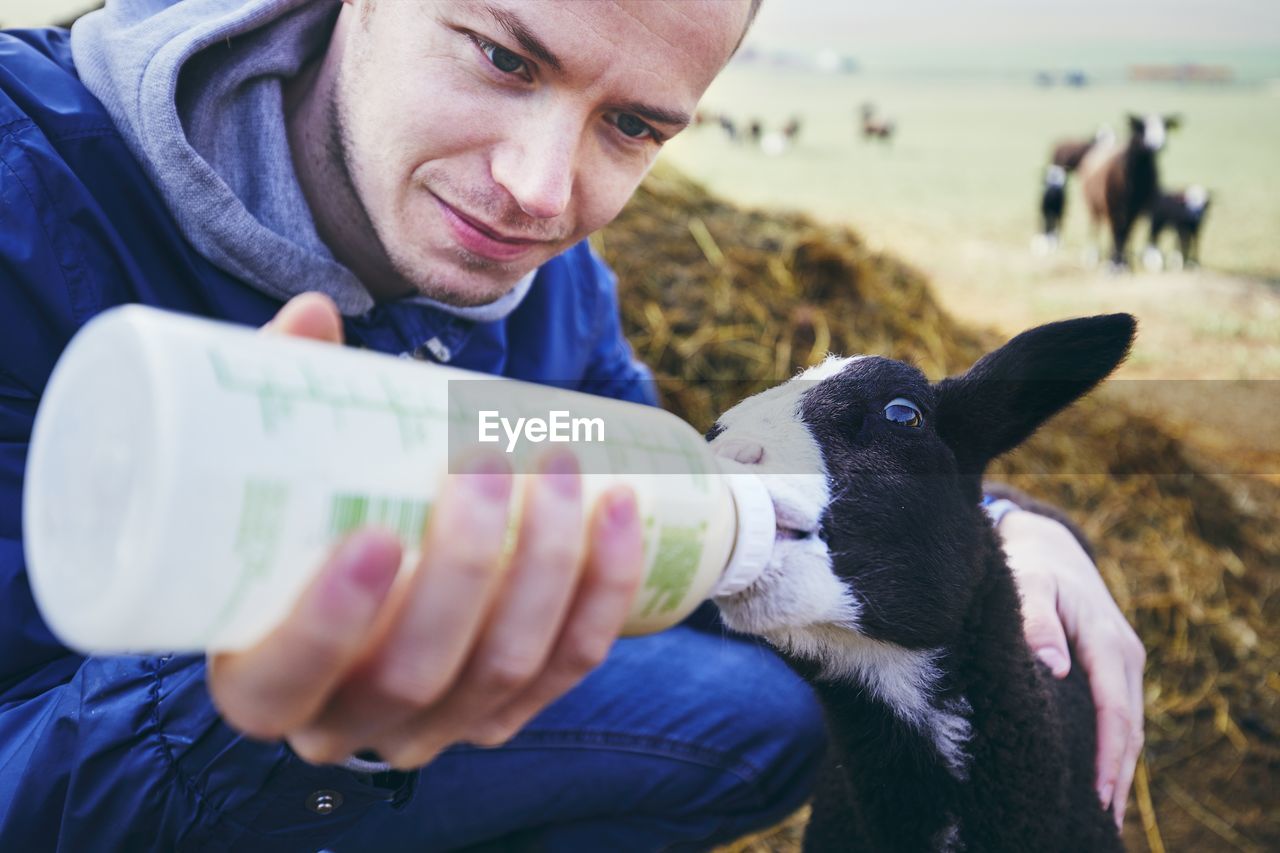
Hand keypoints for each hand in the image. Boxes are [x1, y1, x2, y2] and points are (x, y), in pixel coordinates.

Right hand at [208, 293, 646, 767]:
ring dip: (547, 566)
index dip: (329, 627)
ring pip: (503, 670)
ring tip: (562, 464)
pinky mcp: (505, 711)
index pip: (285, 681)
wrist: (366, 578)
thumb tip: (315, 314)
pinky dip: (602, 589)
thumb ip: (285, 393)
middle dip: (467, 567)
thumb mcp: (281, 467)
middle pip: (415, 673)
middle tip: (490, 462)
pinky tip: (620, 514)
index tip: (374, 535)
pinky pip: (566, 666)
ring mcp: (435, 728)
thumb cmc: (311, 518)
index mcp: (261, 680)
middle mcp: (344, 724)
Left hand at [998, 508, 1144, 828]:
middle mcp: (1124, 653)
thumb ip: (1036, 620)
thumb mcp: (1029, 583)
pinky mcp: (1114, 664)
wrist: (1049, 544)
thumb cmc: (1032, 565)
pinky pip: (1120, 712)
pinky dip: (1115, 745)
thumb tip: (1054, 668)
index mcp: (1106, 639)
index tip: (1097, 791)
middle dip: (1118, 774)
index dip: (1108, 753)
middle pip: (1129, 726)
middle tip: (1101, 819)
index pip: (1113, 708)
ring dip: (1120, 766)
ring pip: (1129, 723)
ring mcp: (1124, 660)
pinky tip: (1101, 773)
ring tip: (1103, 811)